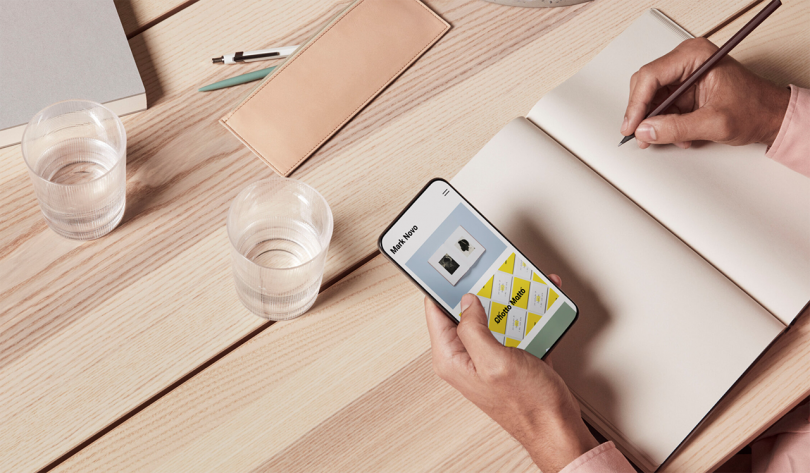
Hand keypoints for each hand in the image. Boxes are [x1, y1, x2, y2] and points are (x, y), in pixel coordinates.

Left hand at [425, 275, 597, 472]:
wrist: (558, 426)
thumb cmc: (527, 405)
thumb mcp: (494, 361)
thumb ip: (474, 329)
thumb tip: (466, 302)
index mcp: (452, 358)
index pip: (435, 311)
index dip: (442, 287)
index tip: (453, 267)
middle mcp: (466, 356)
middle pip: (466, 309)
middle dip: (483, 290)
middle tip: (495, 273)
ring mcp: (489, 355)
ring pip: (494, 315)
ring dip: (510, 300)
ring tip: (524, 286)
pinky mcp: (510, 356)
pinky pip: (514, 326)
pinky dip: (527, 314)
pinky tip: (541, 306)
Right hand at [621, 37, 789, 148]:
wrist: (771, 116)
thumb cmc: (755, 109)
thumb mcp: (715, 123)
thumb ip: (677, 128)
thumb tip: (647, 130)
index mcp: (696, 56)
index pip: (651, 76)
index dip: (637, 104)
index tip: (632, 125)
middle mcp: (688, 61)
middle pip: (646, 85)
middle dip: (641, 112)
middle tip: (640, 134)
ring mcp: (685, 74)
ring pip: (651, 97)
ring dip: (653, 120)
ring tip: (660, 137)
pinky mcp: (684, 89)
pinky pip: (662, 104)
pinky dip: (663, 122)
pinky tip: (673, 133)